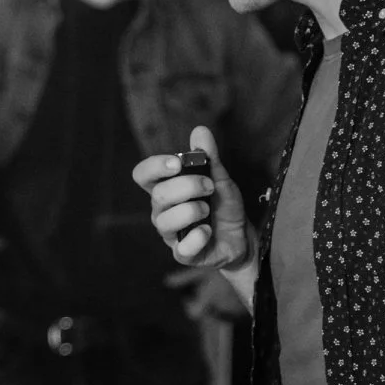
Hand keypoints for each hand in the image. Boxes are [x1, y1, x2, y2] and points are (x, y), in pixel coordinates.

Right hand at [134, 126, 249, 269]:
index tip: (177, 163)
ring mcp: (171, 234)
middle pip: (158, 195)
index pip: (143, 174)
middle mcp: (162, 211)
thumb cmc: (223, 206)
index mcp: (166, 188)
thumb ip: (209, 158)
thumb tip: (200, 131)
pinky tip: (208, 231)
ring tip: (208, 210)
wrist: (241, 236)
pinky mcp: (183, 254)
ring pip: (165, 221)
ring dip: (190, 210)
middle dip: (186, 186)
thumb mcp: (221, 179)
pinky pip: (181, 248)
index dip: (154, 167)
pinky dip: (196, 237)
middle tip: (209, 185)